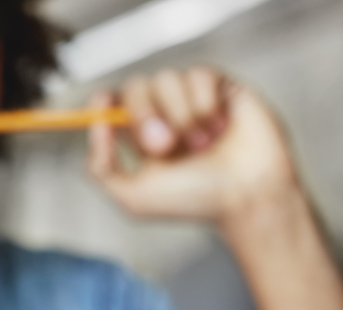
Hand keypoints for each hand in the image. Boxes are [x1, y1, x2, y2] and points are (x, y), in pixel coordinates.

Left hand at [88, 67, 301, 225]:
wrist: (246, 196)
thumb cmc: (195, 201)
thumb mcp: (134, 197)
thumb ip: (102, 167)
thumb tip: (96, 124)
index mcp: (140, 136)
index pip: (113, 103)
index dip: (105, 100)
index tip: (102, 103)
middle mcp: (165, 114)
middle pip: (136, 86)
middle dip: (143, 114)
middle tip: (163, 147)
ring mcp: (192, 98)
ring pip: (166, 79)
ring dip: (180, 115)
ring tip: (200, 145)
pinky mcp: (221, 87)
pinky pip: (199, 75)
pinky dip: (204, 104)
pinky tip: (219, 127)